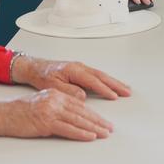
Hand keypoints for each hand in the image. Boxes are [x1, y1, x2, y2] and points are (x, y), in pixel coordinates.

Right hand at [0, 89, 112, 140]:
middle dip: (98, 121)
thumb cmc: (20, 111)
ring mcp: (51, 111)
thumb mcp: (42, 102)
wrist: (4, 114)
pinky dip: (81, 133)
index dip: (94, 114)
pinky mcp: (46, 122)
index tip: (103, 121)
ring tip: (104, 134)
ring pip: (78, 120)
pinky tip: (90, 136)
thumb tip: (74, 115)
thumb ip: (58, 105)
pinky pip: (68, 129)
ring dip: (94, 128)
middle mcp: (55, 100)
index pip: (80, 105)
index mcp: (56, 94)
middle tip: (109, 128)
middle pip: (82, 112)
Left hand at [12, 56, 131, 99]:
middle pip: (102, 76)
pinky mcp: (80, 71)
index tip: (114, 96)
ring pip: (101, 75)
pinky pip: (97, 75)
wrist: (35, 68)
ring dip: (114, 82)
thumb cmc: (42, 77)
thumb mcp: (53, 86)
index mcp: (74, 70)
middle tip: (127, 92)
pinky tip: (112, 85)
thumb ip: (69, 91)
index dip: (104, 89)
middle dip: (116, 84)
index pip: (93, 81)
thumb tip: (83, 97)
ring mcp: (81, 68)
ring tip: (125, 89)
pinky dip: (107, 80)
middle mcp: (80, 67)